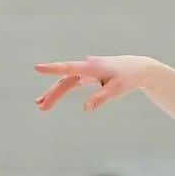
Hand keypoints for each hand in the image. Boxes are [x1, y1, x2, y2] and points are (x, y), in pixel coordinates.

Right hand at [33, 54, 160, 111]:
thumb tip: (85, 108)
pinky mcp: (88, 75)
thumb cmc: (127, 78)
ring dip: (54, 93)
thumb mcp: (116, 90)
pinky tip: (52, 97)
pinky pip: (72, 82)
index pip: (69, 68)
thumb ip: (100, 98)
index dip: (53, 69)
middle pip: (65, 81)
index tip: (37, 68)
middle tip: (40, 107)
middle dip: (52, 93)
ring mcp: (86, 71)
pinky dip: (62, 90)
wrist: (137, 68)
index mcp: (91, 67)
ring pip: (66, 82)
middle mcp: (86, 67)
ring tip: (41, 105)